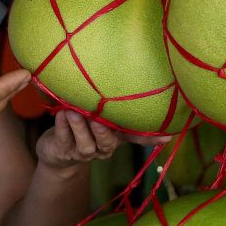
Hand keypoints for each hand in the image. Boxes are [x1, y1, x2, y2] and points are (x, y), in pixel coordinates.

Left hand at [36, 110, 171, 170]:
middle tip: (97, 117)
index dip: (151, 138)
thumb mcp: (99, 115)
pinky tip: (60, 114)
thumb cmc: (82, 124)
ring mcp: (85, 152)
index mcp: (116, 136)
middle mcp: (104, 146)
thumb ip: (108, 103)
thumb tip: (123, 74)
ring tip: (73, 112)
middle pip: (108, 142)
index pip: (136, 138)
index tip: (167, 136)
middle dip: (103, 130)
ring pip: (86, 144)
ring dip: (80, 127)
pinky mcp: (65, 152)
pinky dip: (63, 127)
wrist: (57, 152)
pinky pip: (65, 139)